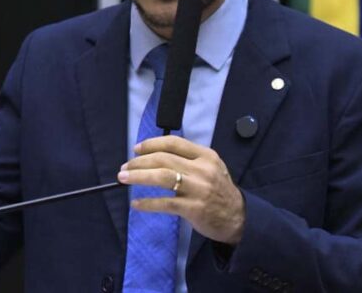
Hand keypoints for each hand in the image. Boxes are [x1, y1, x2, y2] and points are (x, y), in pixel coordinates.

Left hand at [118, 135, 244, 244]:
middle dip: (139, 162)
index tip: (136, 149)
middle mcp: (202, 169)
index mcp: (205, 155)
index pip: (174, 143)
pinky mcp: (193, 208)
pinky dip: (148, 203)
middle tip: (125, 167)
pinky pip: (165, 203)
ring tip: (124, 178)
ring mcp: (198, 189)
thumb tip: (156, 155)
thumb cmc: (219, 190)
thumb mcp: (211, 167)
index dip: (152, 144)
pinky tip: (136, 204)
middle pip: (163, 159)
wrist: (238, 217)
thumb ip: (189, 159)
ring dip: (138, 176)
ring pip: (161, 176)